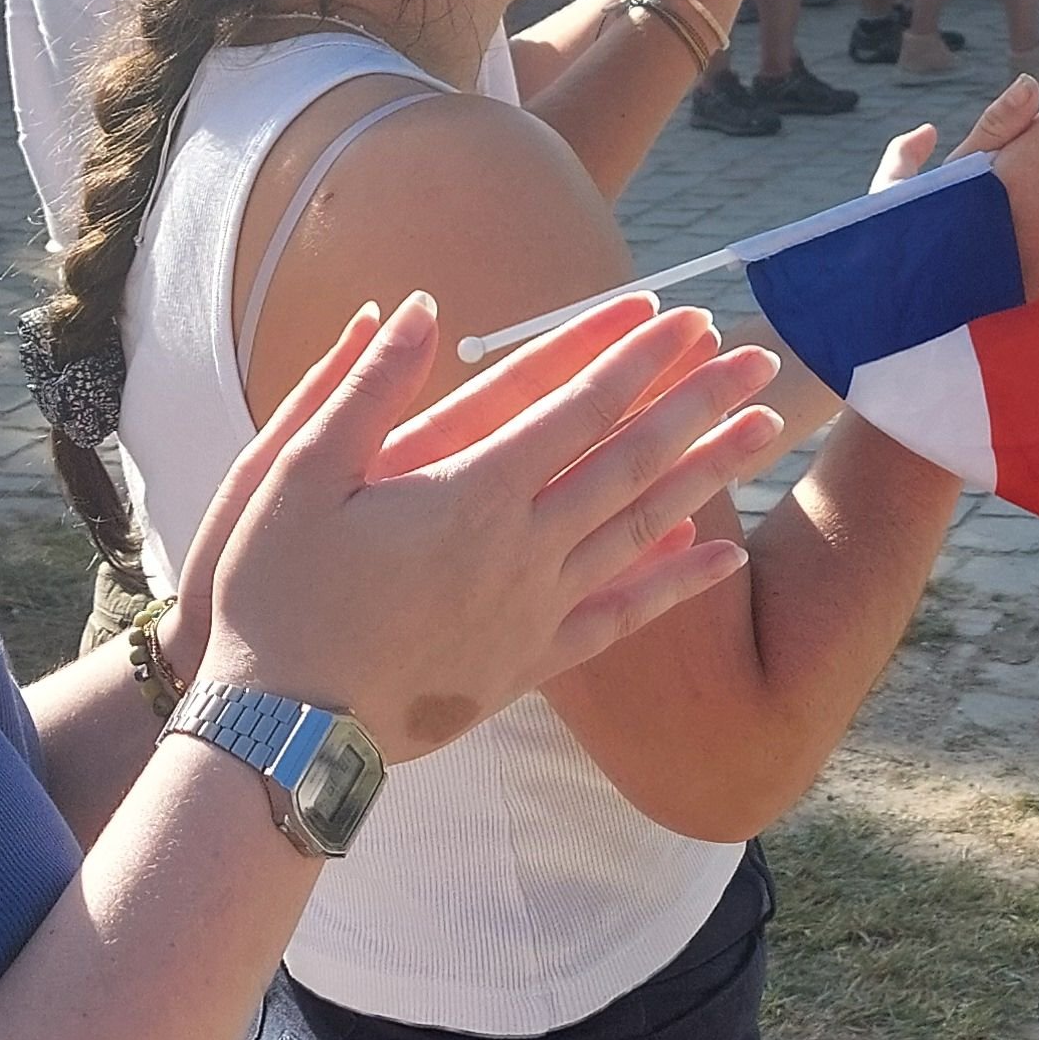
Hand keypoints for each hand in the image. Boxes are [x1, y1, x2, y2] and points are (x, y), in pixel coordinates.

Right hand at [178, 295, 780, 755]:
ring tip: (767, 432)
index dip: (634, 356)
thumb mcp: (293, 476)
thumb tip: (414, 306)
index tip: (684, 317)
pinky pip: (621, 616)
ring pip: (643, 528)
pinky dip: (677, 583)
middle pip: (630, 459)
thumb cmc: (271, 595)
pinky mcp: (526, 663)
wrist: (279, 733)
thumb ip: (361, 388)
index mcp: (466, 489)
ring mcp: (531, 608)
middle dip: (699, 402)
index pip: (574, 404)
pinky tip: (723, 554)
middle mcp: (518, 545)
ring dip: (708, 473)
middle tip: (759, 358)